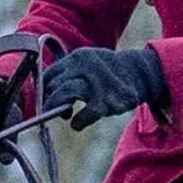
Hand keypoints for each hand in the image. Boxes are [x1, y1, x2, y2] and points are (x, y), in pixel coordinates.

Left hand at [40, 44, 163, 123]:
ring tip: (65, 115)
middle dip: (51, 100)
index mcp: (77, 58)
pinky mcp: (106, 101)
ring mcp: (95, 83)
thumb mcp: (88, 61)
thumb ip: (69, 70)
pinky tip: (76, 124)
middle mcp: (84, 67)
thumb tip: (44, 87)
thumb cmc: (108, 71)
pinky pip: (84, 114)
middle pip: (54, 85)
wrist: (138, 72)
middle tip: (54, 109)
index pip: (49, 74)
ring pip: (64, 95)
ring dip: (59, 109)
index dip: (45, 89)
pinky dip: (77, 122)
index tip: (48, 98)